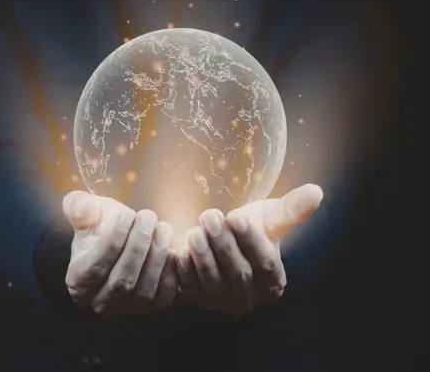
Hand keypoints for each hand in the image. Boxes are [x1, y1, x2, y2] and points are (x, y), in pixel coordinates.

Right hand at [61, 191, 178, 314]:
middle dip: (138, 245)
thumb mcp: (86, 213)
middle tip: (148, 217)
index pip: (95, 266)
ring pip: (144, 289)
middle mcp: (100, 302)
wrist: (120, 242)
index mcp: (78, 282)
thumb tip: (82, 208)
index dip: (113, 239)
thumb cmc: (100, 227)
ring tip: (162, 228)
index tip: (126, 213)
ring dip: (157, 255)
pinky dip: (171, 272)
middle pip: (122, 279)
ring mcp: (127, 309)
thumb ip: (79, 207)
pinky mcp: (152, 308)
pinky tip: (172, 248)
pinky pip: (165, 295)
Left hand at [176, 184, 323, 314]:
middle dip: (223, 244)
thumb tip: (316, 191)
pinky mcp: (195, 299)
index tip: (237, 216)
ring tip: (194, 231)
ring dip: (202, 255)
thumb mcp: (269, 220)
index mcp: (272, 282)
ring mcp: (220, 301)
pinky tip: (178, 249)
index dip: (251, 241)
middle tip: (209, 217)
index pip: (266, 264)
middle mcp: (249, 298)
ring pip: (212, 281)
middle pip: (238, 273)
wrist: (217, 246)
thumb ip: (291, 209)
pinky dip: (184, 268)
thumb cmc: (247, 232)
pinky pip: (188, 286)